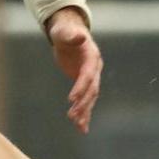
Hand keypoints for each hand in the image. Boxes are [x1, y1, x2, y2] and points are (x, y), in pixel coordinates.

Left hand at [46, 7, 101, 132]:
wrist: (68, 32)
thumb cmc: (65, 31)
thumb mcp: (64, 31)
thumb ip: (71, 35)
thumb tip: (80, 35)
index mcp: (92, 57)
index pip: (87, 75)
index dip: (81, 87)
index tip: (71, 99)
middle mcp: (94, 69)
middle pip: (91, 89)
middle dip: (83, 103)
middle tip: (72, 116)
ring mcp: (90, 77)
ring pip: (90, 98)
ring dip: (85, 112)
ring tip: (79, 126)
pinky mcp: (84, 83)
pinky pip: (86, 100)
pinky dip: (84, 114)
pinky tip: (81, 128)